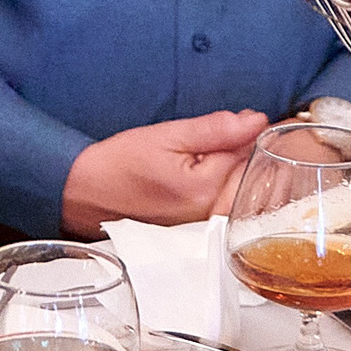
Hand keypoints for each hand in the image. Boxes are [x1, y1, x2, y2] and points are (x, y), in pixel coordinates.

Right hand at [60, 109, 268, 233]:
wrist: (88, 193)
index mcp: (206, 188)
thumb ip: (214, 129)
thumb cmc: (119, 164)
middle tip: (235, 134)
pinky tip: (210, 171)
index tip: (262, 120)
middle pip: (255, 174)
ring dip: (240, 168)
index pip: (252, 152)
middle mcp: (213, 213)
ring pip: (244, 188)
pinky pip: (229, 201)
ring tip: (216, 151)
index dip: (257, 132)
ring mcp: (209, 225)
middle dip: (252, 151)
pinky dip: (229, 183)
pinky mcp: (202, 230)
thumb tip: (255, 122)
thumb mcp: (166, 135)